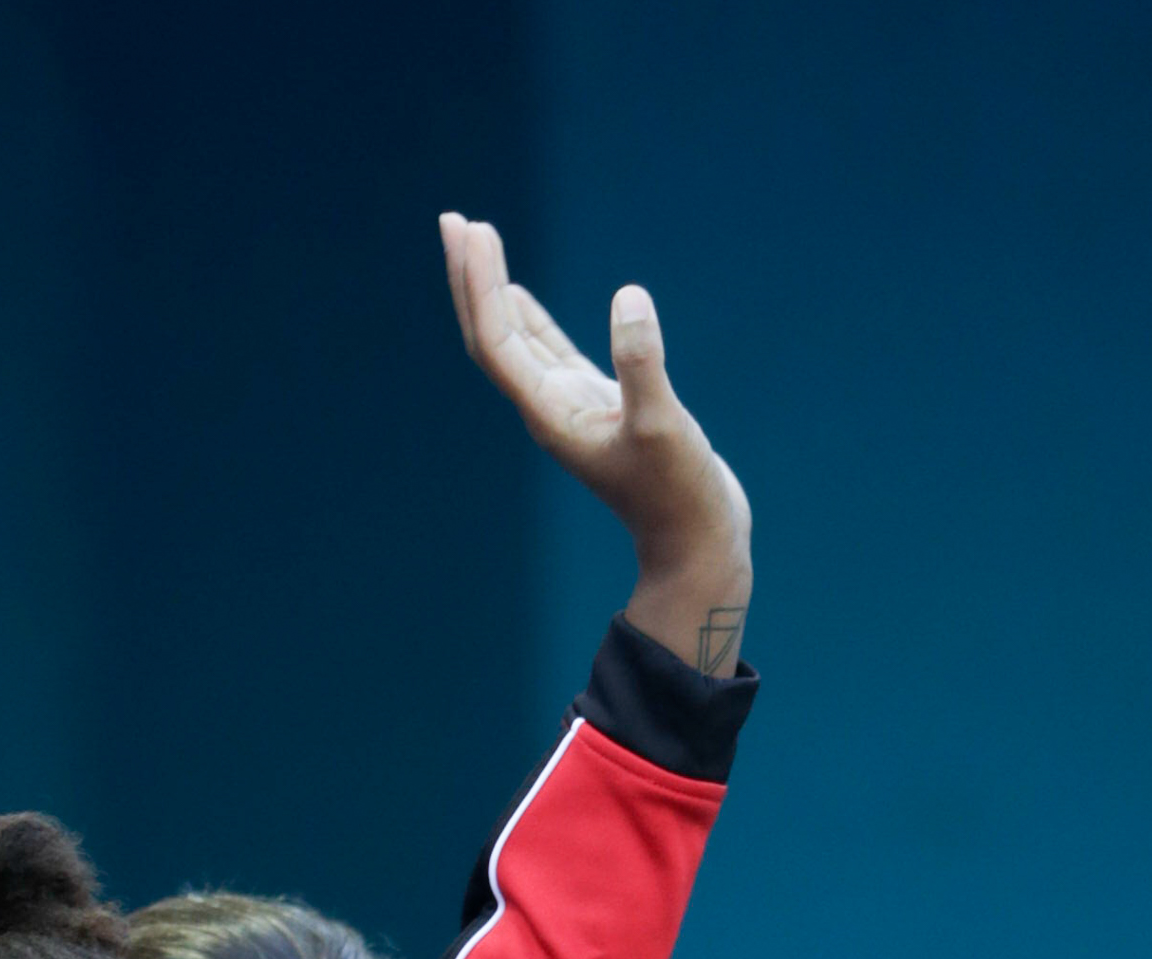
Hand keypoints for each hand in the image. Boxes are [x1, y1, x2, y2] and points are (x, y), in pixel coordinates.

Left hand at [440, 215, 752, 676]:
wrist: (697, 543)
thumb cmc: (680, 496)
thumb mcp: (664, 427)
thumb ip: (642, 364)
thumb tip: (628, 298)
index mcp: (550, 414)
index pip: (497, 341)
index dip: (480, 285)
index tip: (471, 232)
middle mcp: (548, 409)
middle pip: (491, 336)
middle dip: (471, 279)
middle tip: (453, 221)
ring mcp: (571, 408)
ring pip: (516, 340)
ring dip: (493, 292)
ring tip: (476, 240)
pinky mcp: (599, 407)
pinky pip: (550, 354)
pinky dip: (530, 320)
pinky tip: (517, 295)